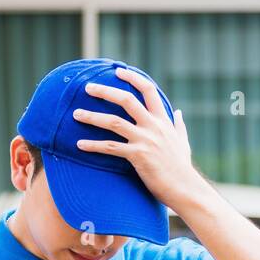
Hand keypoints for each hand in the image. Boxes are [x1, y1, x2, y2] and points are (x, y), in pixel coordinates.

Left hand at [73, 66, 207, 213]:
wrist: (184, 187)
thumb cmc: (182, 167)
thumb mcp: (183, 141)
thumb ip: (178, 125)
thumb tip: (179, 112)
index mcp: (163, 120)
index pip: (149, 90)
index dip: (133, 78)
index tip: (118, 71)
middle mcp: (153, 126)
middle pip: (127, 100)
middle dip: (106, 91)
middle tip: (88, 87)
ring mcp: (145, 140)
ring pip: (114, 122)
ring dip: (92, 116)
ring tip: (76, 114)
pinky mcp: (137, 156)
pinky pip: (110, 148)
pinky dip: (93, 146)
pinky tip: (79, 145)